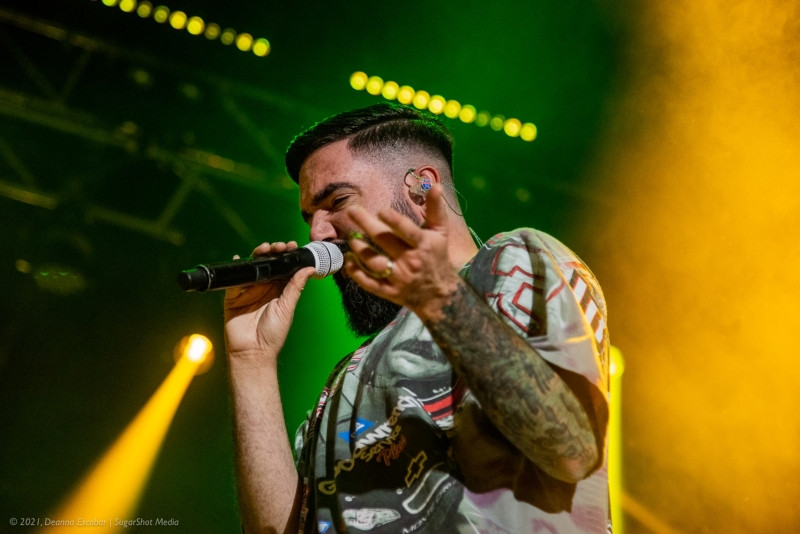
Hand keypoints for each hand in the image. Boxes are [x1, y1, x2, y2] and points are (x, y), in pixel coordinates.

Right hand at [223, 241, 315, 365]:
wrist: (253, 352)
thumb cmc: (273, 335)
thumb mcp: (287, 307)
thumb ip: (295, 287)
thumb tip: (309, 268)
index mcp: (279, 290)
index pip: (284, 268)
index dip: (287, 256)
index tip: (292, 246)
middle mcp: (264, 288)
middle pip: (267, 264)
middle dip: (273, 252)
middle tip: (278, 246)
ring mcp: (248, 291)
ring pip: (252, 268)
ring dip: (257, 255)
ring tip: (263, 249)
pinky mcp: (233, 297)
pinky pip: (232, 279)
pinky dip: (235, 267)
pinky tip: (238, 259)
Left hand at [344, 183, 459, 321]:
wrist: (440, 293)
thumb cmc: (437, 255)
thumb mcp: (440, 231)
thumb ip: (435, 208)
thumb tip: (435, 185)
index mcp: (423, 244)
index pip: (407, 232)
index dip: (394, 221)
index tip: (381, 210)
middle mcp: (410, 261)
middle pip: (385, 242)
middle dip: (367, 225)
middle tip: (352, 210)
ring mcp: (399, 278)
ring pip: (374, 263)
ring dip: (360, 249)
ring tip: (351, 237)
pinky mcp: (390, 292)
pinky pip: (370, 284)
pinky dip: (357, 274)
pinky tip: (348, 262)